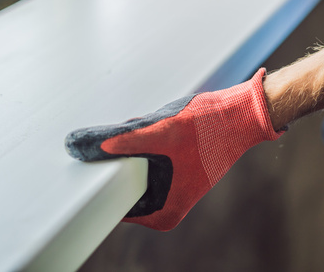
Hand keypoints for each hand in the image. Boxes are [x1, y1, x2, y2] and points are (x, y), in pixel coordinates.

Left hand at [64, 68, 282, 230]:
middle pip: (119, 180)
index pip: (110, 198)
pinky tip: (157, 125)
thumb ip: (116, 141)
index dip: (95, 172)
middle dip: (116, 155)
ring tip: (152, 128)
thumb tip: (78, 145)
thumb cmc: (210, 127)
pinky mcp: (174, 168)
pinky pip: (145, 155)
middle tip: (125, 134)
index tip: (82, 154)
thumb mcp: (157, 132)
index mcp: (161, 212)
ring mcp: (170, 186)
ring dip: (131, 143)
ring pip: (131, 164)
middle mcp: (165, 205)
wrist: (245, 113)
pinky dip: (144, 139)